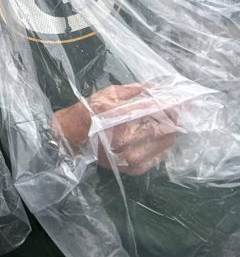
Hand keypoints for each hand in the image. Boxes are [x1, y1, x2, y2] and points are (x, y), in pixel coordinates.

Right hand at [53, 83, 178, 175]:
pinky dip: (162, 148)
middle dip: (173, 117)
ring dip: (170, 132)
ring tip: (169, 124)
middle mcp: (122, 140)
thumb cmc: (88, 111)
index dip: (172, 103)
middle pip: (161, 128)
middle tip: (177, 111)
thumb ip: (136, 90)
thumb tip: (161, 87)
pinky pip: (156, 159)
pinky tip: (159, 140)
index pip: (153, 109)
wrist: (70, 136)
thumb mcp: (109, 94)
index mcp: (115, 117)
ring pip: (163, 144)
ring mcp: (127, 157)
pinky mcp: (130, 168)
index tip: (185, 99)